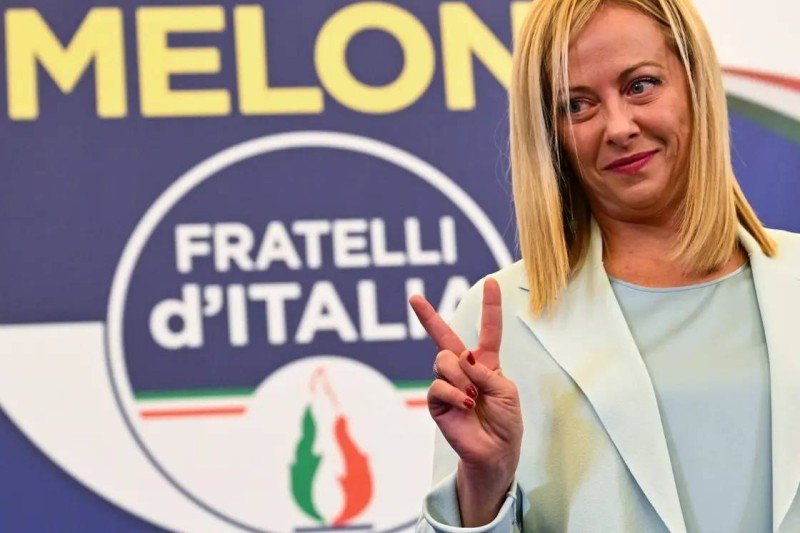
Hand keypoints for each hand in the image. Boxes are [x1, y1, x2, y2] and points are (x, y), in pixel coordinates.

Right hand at [409, 278, 521, 524]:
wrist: (495, 452)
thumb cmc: (506, 422)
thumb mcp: (506, 391)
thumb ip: (485, 372)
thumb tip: (461, 359)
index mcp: (486, 363)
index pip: (488, 330)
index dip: (491, 307)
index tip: (492, 282)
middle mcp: (464, 369)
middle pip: (444, 337)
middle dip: (428, 317)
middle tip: (414, 298)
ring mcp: (448, 384)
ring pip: (443, 361)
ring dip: (461, 377)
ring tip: (473, 398)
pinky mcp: (437, 402)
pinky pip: (438, 385)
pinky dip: (454, 393)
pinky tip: (465, 405)